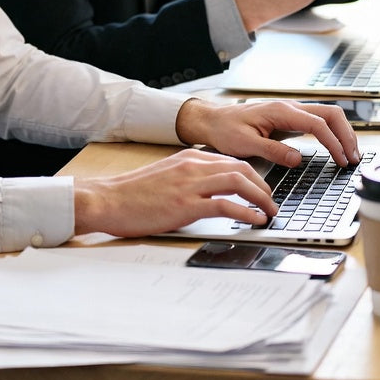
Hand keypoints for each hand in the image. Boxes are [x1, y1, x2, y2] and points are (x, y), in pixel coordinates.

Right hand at [73, 148, 276, 236]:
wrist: (107, 199)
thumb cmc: (131, 194)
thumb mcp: (164, 176)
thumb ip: (187, 178)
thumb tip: (208, 192)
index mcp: (187, 157)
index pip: (230, 160)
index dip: (252, 175)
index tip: (261, 189)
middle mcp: (192, 166)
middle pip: (240, 168)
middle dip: (263, 185)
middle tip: (271, 201)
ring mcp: (190, 184)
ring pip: (238, 182)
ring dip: (260, 197)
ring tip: (270, 212)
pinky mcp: (186, 205)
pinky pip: (226, 205)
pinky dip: (246, 213)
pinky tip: (255, 221)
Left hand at [174, 96, 360, 167]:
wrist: (213, 120)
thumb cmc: (225, 130)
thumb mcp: (244, 144)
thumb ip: (272, 151)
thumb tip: (297, 159)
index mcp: (280, 111)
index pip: (318, 124)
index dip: (333, 143)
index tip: (341, 160)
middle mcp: (289, 107)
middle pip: (331, 114)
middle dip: (347, 135)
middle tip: (354, 158)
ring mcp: (291, 111)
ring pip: (328, 115)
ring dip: (343, 133)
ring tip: (350, 155)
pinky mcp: (290, 118)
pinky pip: (319, 121)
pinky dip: (332, 133)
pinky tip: (336, 147)